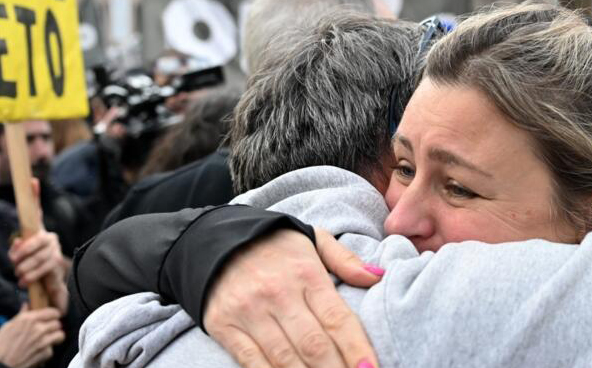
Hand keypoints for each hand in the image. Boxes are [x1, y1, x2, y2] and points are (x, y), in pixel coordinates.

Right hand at [0, 304, 64, 367]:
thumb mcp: (7, 326)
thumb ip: (21, 315)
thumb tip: (26, 306)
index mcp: (29, 319)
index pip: (52, 312)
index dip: (53, 314)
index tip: (52, 317)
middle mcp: (38, 329)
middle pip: (58, 323)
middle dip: (54, 326)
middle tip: (48, 329)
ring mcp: (43, 342)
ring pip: (60, 335)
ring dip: (55, 337)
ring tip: (48, 339)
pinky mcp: (44, 354)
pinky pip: (52, 350)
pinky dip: (47, 351)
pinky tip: (39, 351)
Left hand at [8, 179, 69, 313]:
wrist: (47, 286)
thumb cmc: (30, 267)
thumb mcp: (19, 257)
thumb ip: (17, 248)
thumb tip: (19, 243)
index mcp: (37, 232)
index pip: (36, 211)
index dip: (34, 195)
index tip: (32, 181)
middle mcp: (48, 236)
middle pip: (35, 240)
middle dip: (22, 252)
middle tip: (13, 263)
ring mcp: (54, 248)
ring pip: (38, 255)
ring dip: (25, 267)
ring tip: (19, 275)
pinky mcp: (57, 261)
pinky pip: (44, 266)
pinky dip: (31, 275)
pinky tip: (24, 281)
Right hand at [203, 228, 382, 367]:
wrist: (212, 236)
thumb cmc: (273, 244)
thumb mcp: (312, 239)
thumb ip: (346, 260)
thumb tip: (378, 277)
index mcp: (306, 273)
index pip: (338, 320)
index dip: (357, 350)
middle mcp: (278, 293)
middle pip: (314, 346)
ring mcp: (249, 311)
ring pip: (285, 359)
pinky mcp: (224, 325)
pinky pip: (251, 362)